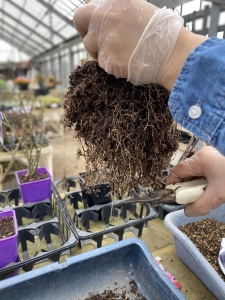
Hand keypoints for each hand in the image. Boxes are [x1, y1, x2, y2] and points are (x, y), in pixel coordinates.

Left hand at [74, 0, 204, 89]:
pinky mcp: (108, 60)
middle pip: (79, 22)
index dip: (87, 17)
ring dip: (99, 49)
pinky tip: (126, 60)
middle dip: (85, 31)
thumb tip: (96, 9)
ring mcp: (104, 40)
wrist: (171, 52)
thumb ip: (114, 8)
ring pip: (89, 45)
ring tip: (119, 52)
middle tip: (96, 40)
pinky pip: (102, 62)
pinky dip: (111, 63)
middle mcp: (104, 18)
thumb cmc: (159, 31)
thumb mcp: (137, 7)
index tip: (92, 24)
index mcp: (112, 2)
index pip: (85, 7)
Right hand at [166, 146, 224, 216]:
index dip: (172, 182)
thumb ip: (199, 206)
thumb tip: (187, 211)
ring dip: (194, 185)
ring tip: (198, 196)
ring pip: (196, 172)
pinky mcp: (218, 162)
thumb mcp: (216, 197)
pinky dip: (203, 182)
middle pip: (187, 170)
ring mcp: (212, 157)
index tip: (170, 194)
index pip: (178, 170)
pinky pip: (205, 172)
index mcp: (201, 159)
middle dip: (185, 185)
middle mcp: (204, 155)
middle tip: (186, 198)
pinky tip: (207, 191)